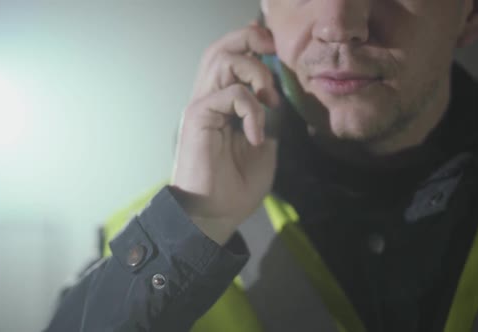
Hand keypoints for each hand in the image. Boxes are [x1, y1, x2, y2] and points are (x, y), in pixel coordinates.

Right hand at [171, 23, 279, 244]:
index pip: (230, 59)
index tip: (275, 48)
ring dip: (254, 71)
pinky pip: (231, 94)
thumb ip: (268, 118)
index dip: (251, 43)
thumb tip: (279, 96)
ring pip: (221, 59)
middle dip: (250, 38)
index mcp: (221, 105)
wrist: (213, 216)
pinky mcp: (198, 117)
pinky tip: (258, 136)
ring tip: (270, 100)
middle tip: (273, 50)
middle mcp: (207, 99)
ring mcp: (201, 106)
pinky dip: (253, 110)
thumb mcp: (264, 147)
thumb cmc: (235, 187)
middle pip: (221, 48)